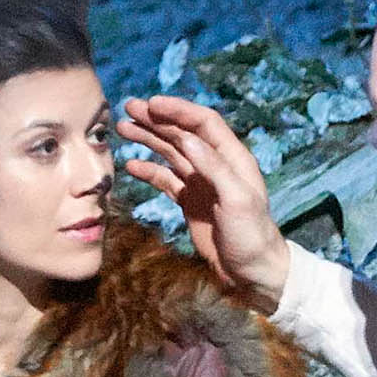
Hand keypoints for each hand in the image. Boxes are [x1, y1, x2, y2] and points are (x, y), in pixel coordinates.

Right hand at [117, 95, 292, 304]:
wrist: (252, 272)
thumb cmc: (251, 236)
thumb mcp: (237, 201)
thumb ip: (213, 168)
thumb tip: (187, 140)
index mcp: (232, 158)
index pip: (203, 123)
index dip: (178, 110)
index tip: (152, 104)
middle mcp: (216, 165)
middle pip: (183, 133)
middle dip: (156, 120)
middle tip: (128, 108)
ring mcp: (201, 183)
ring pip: (171, 153)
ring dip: (149, 139)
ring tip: (124, 128)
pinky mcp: (190, 201)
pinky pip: (166, 179)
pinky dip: (149, 170)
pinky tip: (131, 165)